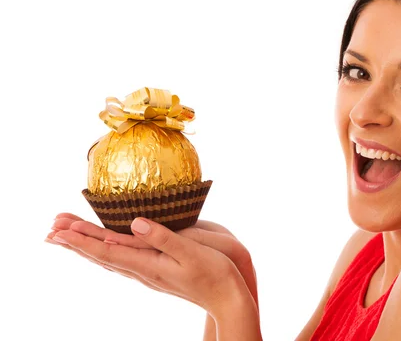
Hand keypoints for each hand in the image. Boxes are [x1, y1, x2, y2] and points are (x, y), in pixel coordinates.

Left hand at [46, 213, 258, 317]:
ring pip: (109, 259)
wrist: (228, 298)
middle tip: (50, 230)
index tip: (58, 230)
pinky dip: (105, 252)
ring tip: (67, 238)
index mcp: (149, 265)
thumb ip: (164, 238)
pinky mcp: (157, 272)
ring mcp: (149, 274)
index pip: (107, 252)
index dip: (81, 241)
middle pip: (101, 256)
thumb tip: (134, 223)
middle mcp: (144, 271)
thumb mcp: (192, 253)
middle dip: (75, 242)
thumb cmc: (215, 274)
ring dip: (86, 247)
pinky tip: (105, 249)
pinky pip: (122, 261)